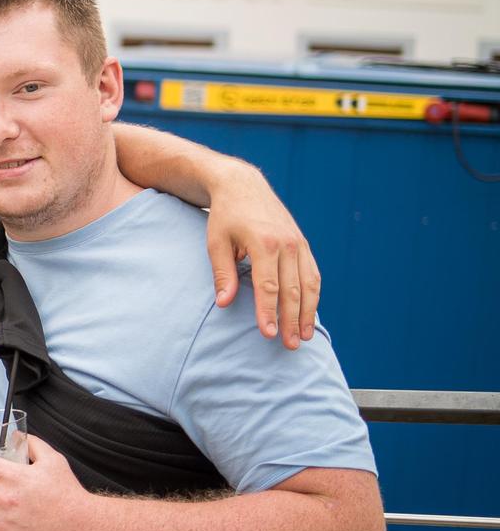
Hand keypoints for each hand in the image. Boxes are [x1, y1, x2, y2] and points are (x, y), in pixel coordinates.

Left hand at [204, 164, 318, 348]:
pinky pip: (313, 273)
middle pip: (292, 290)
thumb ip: (222, 273)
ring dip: (308, 312)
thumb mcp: (215, 242)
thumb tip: (224, 303)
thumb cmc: (225, 217)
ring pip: (309, 284)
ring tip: (304, 336)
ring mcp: (299, 243)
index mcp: (263, 243)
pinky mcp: (303, 244)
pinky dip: (314, 295)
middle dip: (291, 320)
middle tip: (289, 345)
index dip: (268, 312)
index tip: (268, 334)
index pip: (268, 286)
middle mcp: (286, 244)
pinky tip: (309, 313)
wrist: (243, 186)